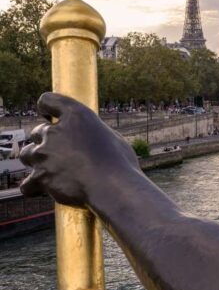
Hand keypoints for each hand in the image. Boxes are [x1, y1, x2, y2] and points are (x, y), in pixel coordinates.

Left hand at [20, 92, 139, 205]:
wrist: (112, 187)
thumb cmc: (119, 163)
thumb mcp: (111, 138)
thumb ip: (91, 134)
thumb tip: (86, 139)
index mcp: (76, 115)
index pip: (48, 100)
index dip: (46, 107)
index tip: (49, 116)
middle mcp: (55, 131)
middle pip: (37, 132)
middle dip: (47, 141)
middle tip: (62, 153)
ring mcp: (44, 154)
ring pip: (27, 154)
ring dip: (37, 161)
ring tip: (53, 170)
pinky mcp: (39, 177)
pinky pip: (27, 183)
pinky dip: (34, 187)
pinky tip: (43, 189)